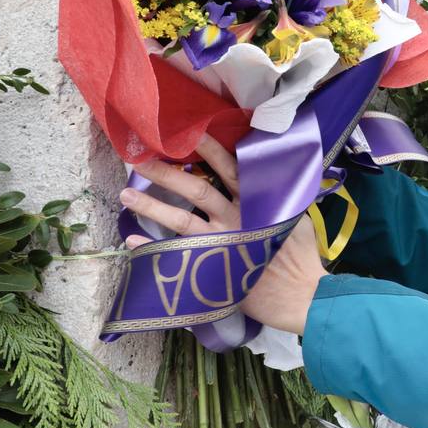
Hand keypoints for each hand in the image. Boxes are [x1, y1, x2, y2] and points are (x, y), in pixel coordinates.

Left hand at [118, 133, 327, 334]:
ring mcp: (223, 242)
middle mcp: (237, 218)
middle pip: (197, 190)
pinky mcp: (213, 268)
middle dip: (168, 173)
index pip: (229, 168)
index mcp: (257, 201)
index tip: (188, 132)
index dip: (209, 149)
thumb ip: (278, 195)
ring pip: (182, 220)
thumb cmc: (301, 255)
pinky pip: (175, 256)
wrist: (301, 295)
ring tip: (126, 195)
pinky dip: (153, 248)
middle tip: (141, 160)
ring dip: (151, 206)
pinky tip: (132, 241)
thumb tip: (269, 174)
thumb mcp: (296, 216)